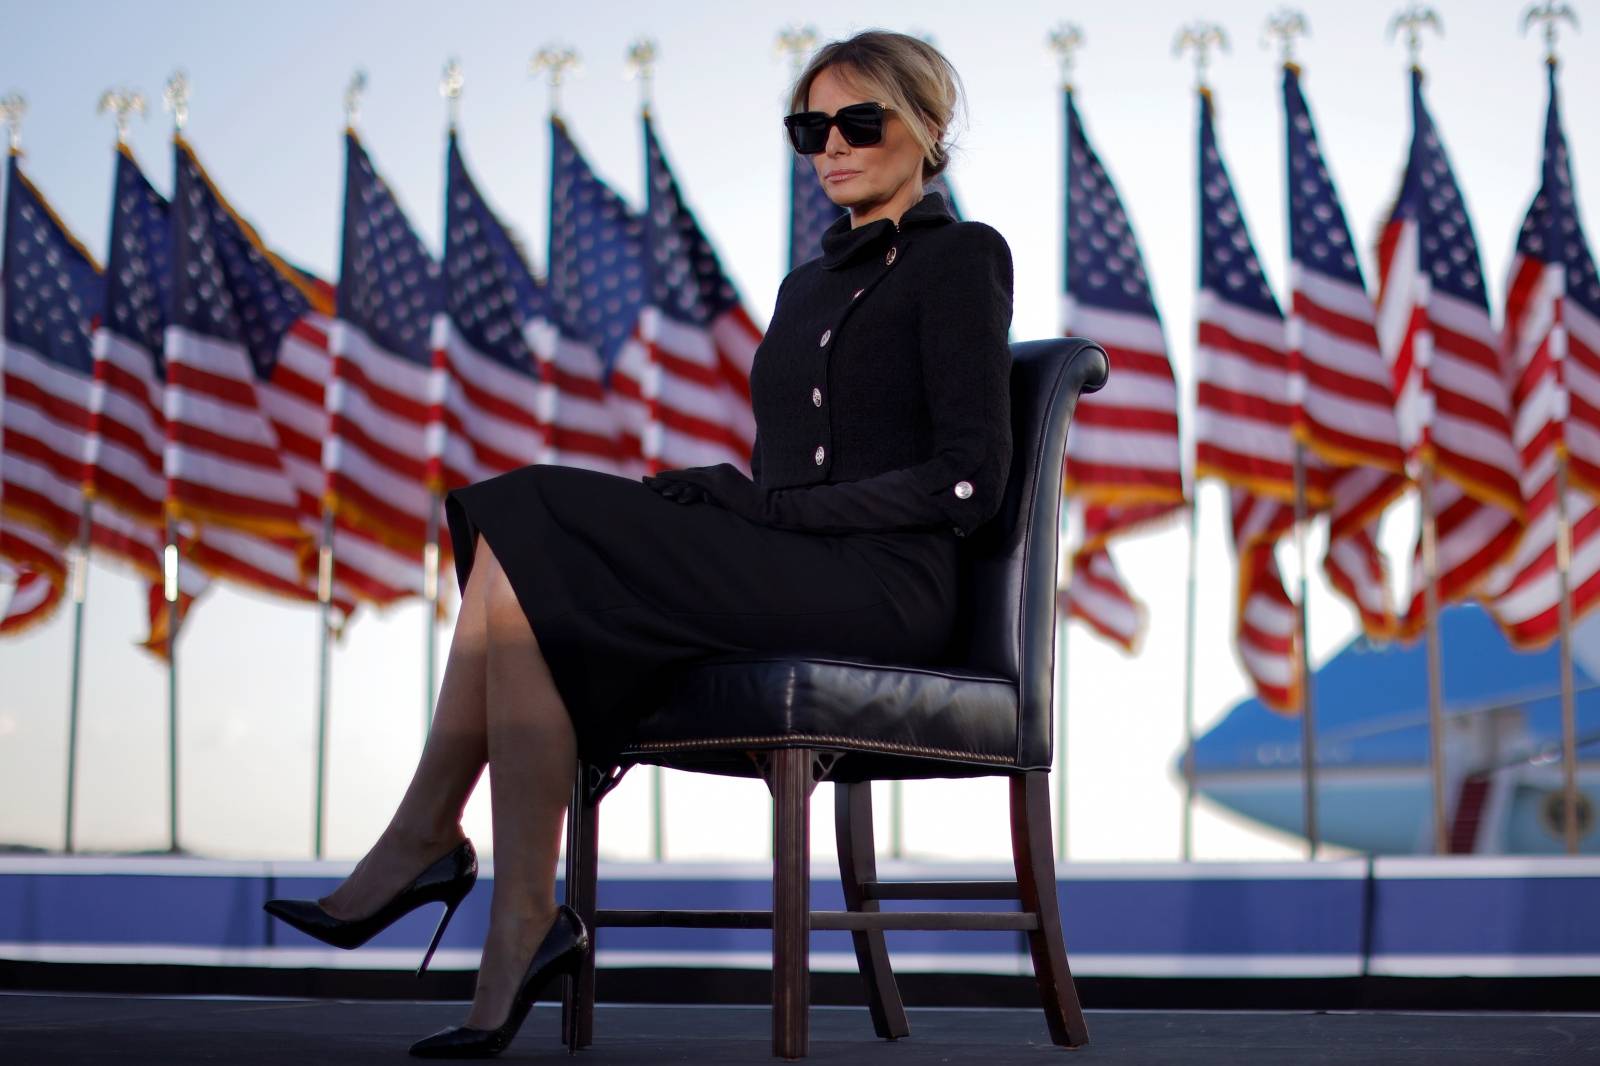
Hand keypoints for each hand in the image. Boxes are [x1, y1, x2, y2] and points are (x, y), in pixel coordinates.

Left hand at [643, 464, 767, 520]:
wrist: (770, 508)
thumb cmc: (756, 509)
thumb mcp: (733, 502)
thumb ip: (717, 498)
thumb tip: (703, 501)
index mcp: (722, 474)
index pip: (694, 476)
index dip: (676, 480)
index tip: (661, 484)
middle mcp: (718, 470)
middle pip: (686, 474)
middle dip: (665, 479)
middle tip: (645, 482)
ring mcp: (718, 474)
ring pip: (686, 478)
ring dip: (667, 483)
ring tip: (650, 486)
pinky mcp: (717, 482)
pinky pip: (693, 482)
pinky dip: (678, 484)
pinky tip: (667, 490)